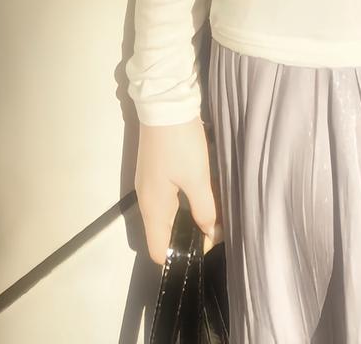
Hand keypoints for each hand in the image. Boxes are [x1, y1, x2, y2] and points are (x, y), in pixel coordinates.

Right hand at [136, 115, 223, 263]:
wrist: (165, 102)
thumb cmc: (179, 144)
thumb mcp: (197, 177)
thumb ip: (204, 209)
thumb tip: (211, 235)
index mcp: (152, 208)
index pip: (158, 251)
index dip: (178, 258)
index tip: (203, 253)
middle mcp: (146, 200)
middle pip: (163, 233)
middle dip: (186, 238)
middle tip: (214, 235)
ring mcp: (149, 183)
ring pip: (167, 214)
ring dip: (186, 218)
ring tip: (212, 217)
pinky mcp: (155, 169)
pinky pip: (168, 198)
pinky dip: (184, 202)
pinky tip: (202, 194)